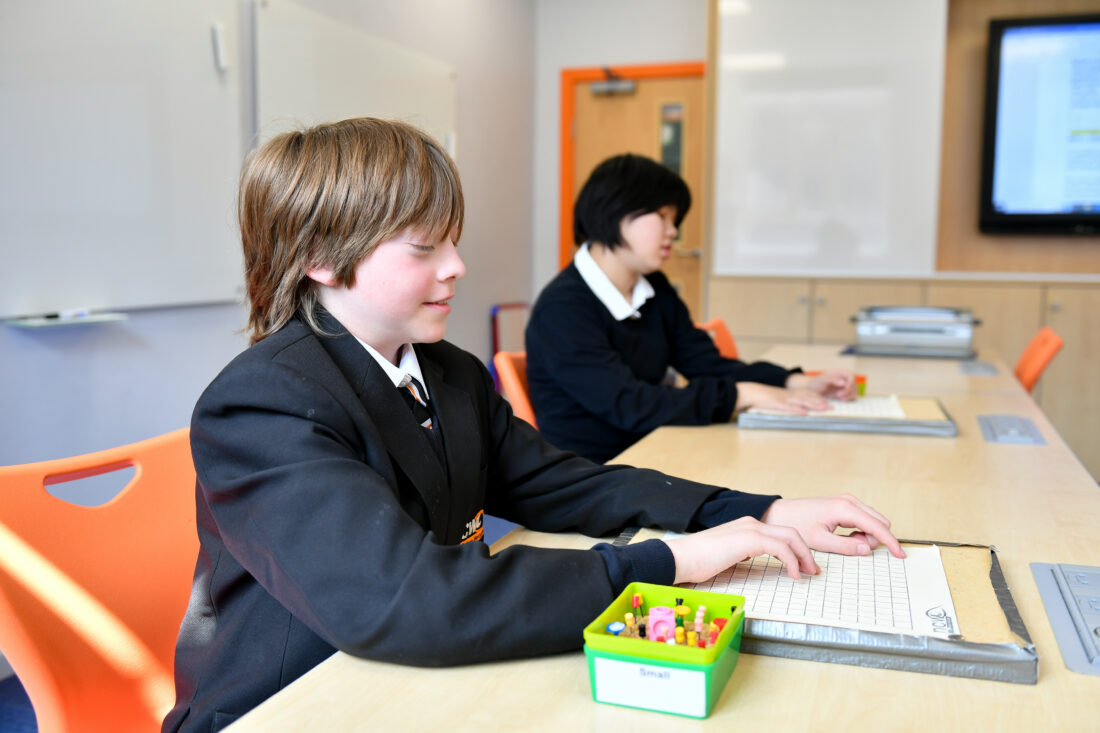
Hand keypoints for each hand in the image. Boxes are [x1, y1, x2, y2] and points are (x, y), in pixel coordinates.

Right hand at [665, 516, 818, 582]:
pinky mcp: (749, 538)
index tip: (803, 567)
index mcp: (746, 527)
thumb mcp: (726, 557)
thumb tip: (752, 563)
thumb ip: (741, 555)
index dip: (797, 550)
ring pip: (790, 536)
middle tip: (813, 570)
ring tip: (808, 573)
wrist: (679, 558)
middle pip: (791, 532)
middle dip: (806, 552)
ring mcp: (750, 528)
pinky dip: (792, 561)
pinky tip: (794, 575)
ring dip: (804, 556)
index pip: (781, 534)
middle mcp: (751, 523)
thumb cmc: (696, 561)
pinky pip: (780, 547)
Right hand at [734, 382, 829, 413]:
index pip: (807, 395)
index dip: (819, 399)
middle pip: (808, 397)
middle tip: (832, 407)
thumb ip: (788, 404)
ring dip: (813, 405)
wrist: (751, 392)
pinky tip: (804, 412)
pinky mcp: (776, 404)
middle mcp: (789, 395)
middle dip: (820, 402)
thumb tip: (800, 411)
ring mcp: (783, 399)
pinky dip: (797, 409)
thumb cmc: (763, 398)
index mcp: (790, 394)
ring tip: (823, 409)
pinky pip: (788, 407)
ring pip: (801, 401)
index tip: (828, 403)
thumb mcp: (778, 400)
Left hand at [761, 494, 904, 558]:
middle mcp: (850, 501)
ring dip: (866, 536)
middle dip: (874, 539)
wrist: (781, 513)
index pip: (878, 527)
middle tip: (852, 546)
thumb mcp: (819, 540)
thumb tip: (867, 549)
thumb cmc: (797, 525)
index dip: (891, 542)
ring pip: (874, 522)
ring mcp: (849, 501)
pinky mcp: (846, 505)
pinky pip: (864, 520)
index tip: (901, 555)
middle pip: (880, 523)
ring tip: (843, 540)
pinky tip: (843, 535)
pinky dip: (860, 531)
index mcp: (845, 508)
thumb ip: (845, 546)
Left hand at [787, 370, 857, 400]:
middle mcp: (845, 378)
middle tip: (838, 395)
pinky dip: (849, 399)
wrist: (813, 390)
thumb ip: (832, 379)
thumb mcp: (822, 379)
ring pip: (855, 391)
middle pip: (854, 384)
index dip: (850, 383)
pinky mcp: (846, 393)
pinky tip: (842, 400)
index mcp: (840, 372)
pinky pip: (853, 396)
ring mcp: (846, 386)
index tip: (844, 389)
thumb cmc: (816, 383)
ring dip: (849, 396)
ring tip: (840, 398)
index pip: (851, 376)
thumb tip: (843, 382)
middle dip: (848, 391)